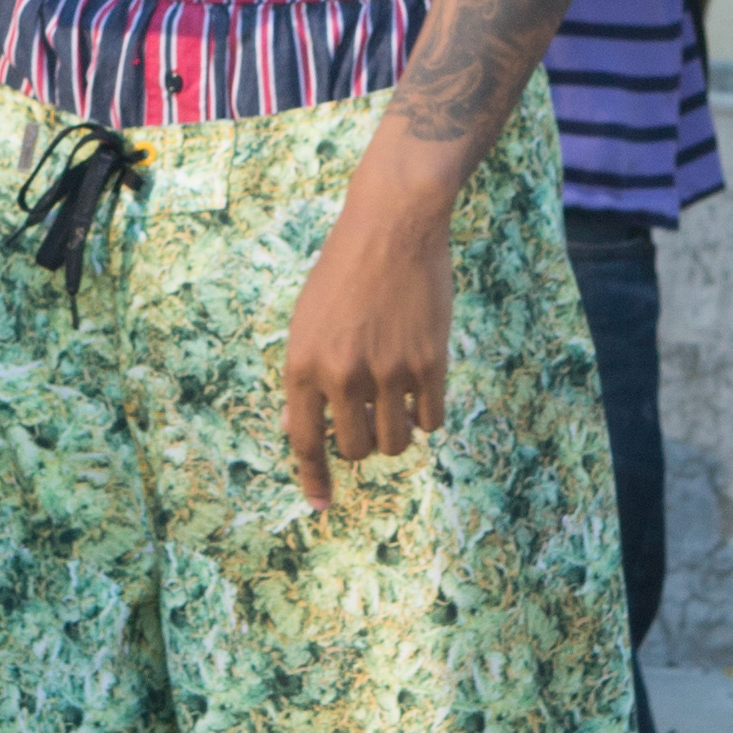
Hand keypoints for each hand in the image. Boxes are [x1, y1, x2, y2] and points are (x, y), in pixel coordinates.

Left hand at [280, 180, 457, 508]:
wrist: (392, 227)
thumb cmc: (344, 271)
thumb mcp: (305, 321)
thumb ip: (306, 375)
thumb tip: (301, 428)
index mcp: (303, 365)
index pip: (304, 441)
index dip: (313, 479)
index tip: (322, 506)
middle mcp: (342, 375)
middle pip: (355, 448)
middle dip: (361, 442)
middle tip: (370, 416)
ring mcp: (388, 371)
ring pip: (395, 441)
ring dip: (396, 433)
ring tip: (396, 404)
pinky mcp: (429, 363)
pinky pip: (431, 419)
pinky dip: (427, 414)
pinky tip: (422, 389)